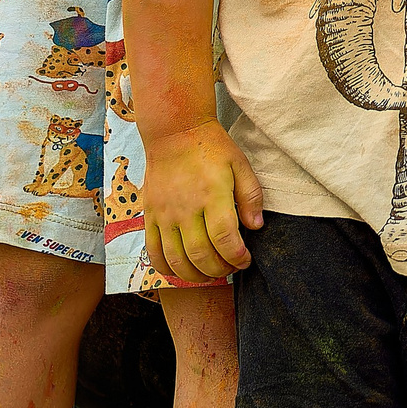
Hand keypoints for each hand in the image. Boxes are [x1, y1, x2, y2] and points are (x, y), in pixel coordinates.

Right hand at [141, 119, 263, 285]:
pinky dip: (166, 268)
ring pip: (177, 260)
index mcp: (212, 194)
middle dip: (220, 270)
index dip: (237, 257)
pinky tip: (181, 270)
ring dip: (195, 275)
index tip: (245, 260)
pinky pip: (154, 252)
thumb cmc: (211, 147)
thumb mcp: (240, 164)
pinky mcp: (150, 216)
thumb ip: (251, 195)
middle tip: (230, 268)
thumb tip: (256, 226)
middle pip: (201, 255)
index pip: (225, 239)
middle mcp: (186, 208)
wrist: (173, 132)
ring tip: (210, 272)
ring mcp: (165, 214)